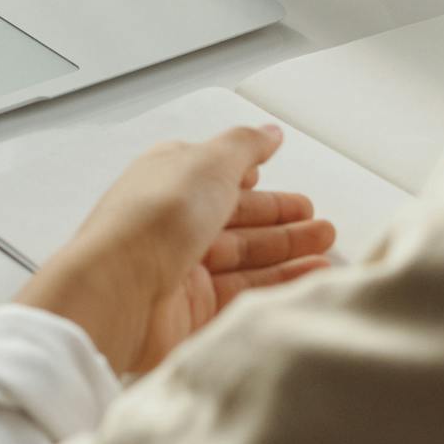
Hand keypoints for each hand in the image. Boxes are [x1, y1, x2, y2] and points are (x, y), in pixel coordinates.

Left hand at [16, 126, 335, 373]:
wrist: (118, 291)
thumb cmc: (151, 220)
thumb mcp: (207, 162)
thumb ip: (244, 146)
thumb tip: (268, 131)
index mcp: (170, 181)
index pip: (222, 181)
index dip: (259, 186)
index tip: (295, 195)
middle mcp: (172, 225)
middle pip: (237, 224)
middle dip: (282, 225)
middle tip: (321, 227)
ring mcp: (180, 270)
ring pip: (243, 261)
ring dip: (286, 256)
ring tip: (326, 253)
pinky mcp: (188, 313)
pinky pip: (241, 297)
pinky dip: (275, 288)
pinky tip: (303, 282)